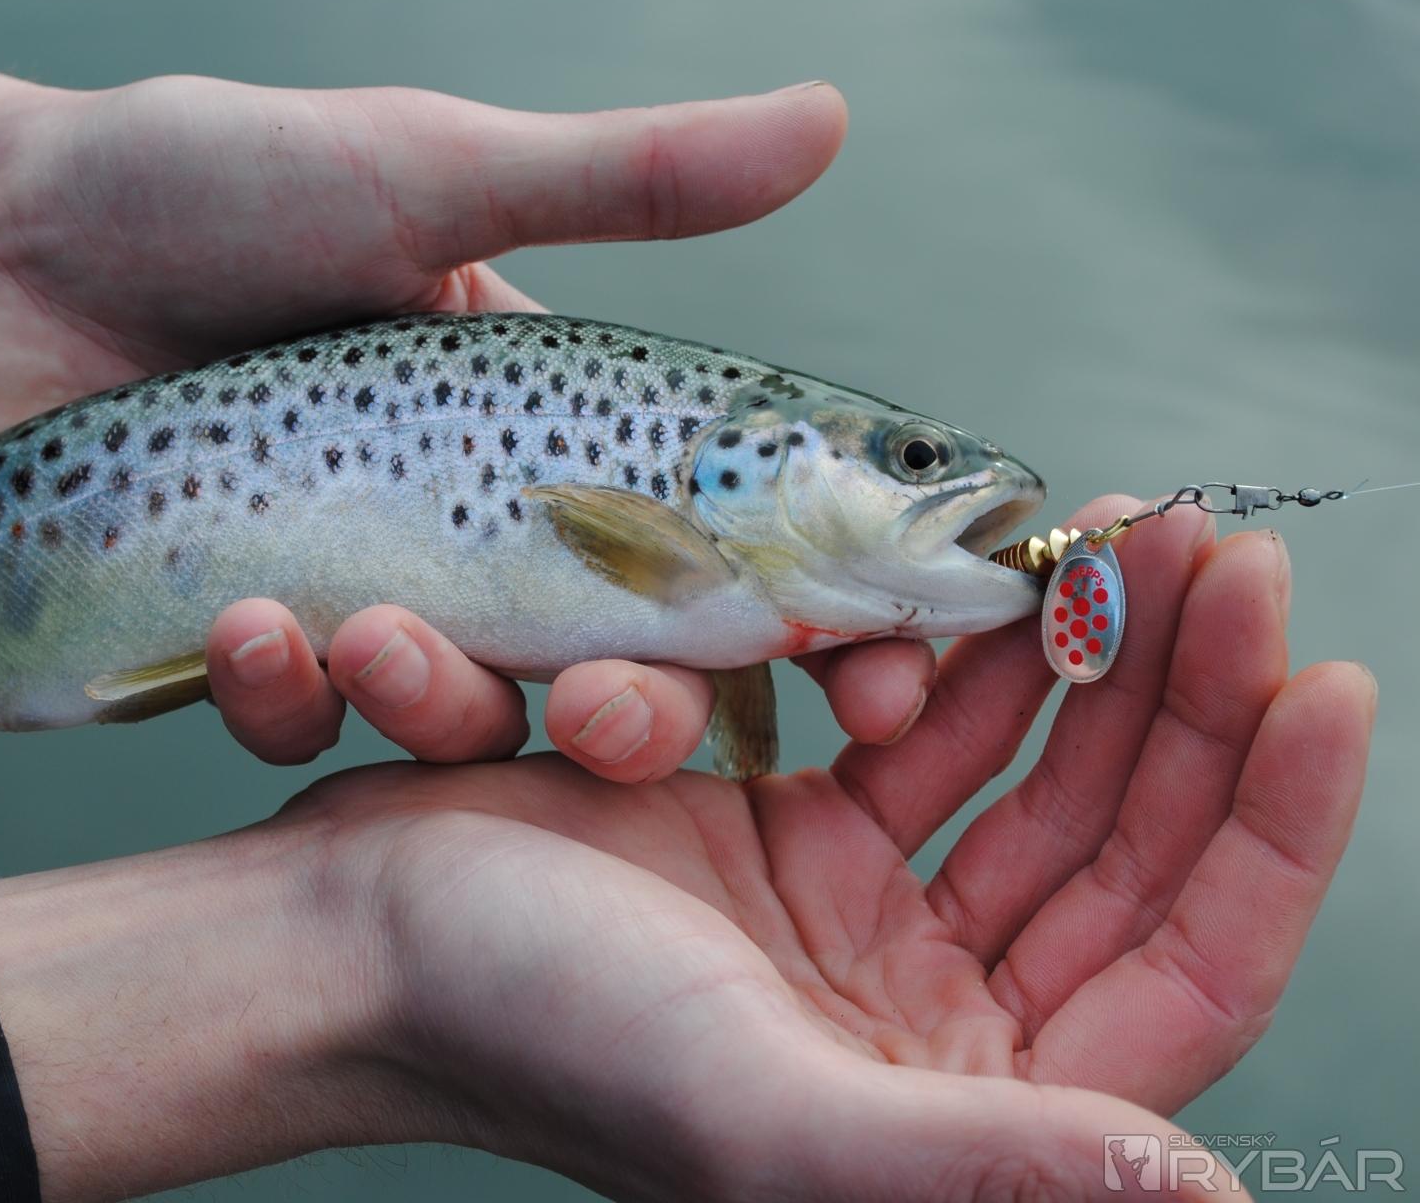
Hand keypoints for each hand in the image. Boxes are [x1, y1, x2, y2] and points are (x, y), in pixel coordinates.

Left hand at [0, 58, 923, 778]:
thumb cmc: (205, 186)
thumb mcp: (430, 172)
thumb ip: (628, 180)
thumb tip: (832, 116)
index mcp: (556, 419)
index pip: (732, 538)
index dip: (826, 619)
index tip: (888, 680)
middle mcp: (483, 522)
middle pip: (621, 666)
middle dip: (644, 715)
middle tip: (621, 717)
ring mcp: (374, 589)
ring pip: (472, 717)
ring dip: (448, 710)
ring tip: (375, 640)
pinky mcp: (257, 642)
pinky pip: (311, 719)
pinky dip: (292, 695)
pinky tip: (249, 630)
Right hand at [0, 496, 1373, 1201]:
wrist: (347, 935)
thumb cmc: (533, 1029)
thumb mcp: (759, 1110)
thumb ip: (971, 1168)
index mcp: (951, 1104)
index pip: (1185, 967)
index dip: (1272, 833)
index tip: (1321, 679)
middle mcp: (924, 1018)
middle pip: (1117, 849)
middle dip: (1182, 700)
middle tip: (1223, 553)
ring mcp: (854, 914)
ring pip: (1028, 776)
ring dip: (1087, 655)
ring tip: (1136, 529)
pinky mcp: (779, 826)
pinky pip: (916, 728)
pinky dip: (963, 648)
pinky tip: (1002, 566)